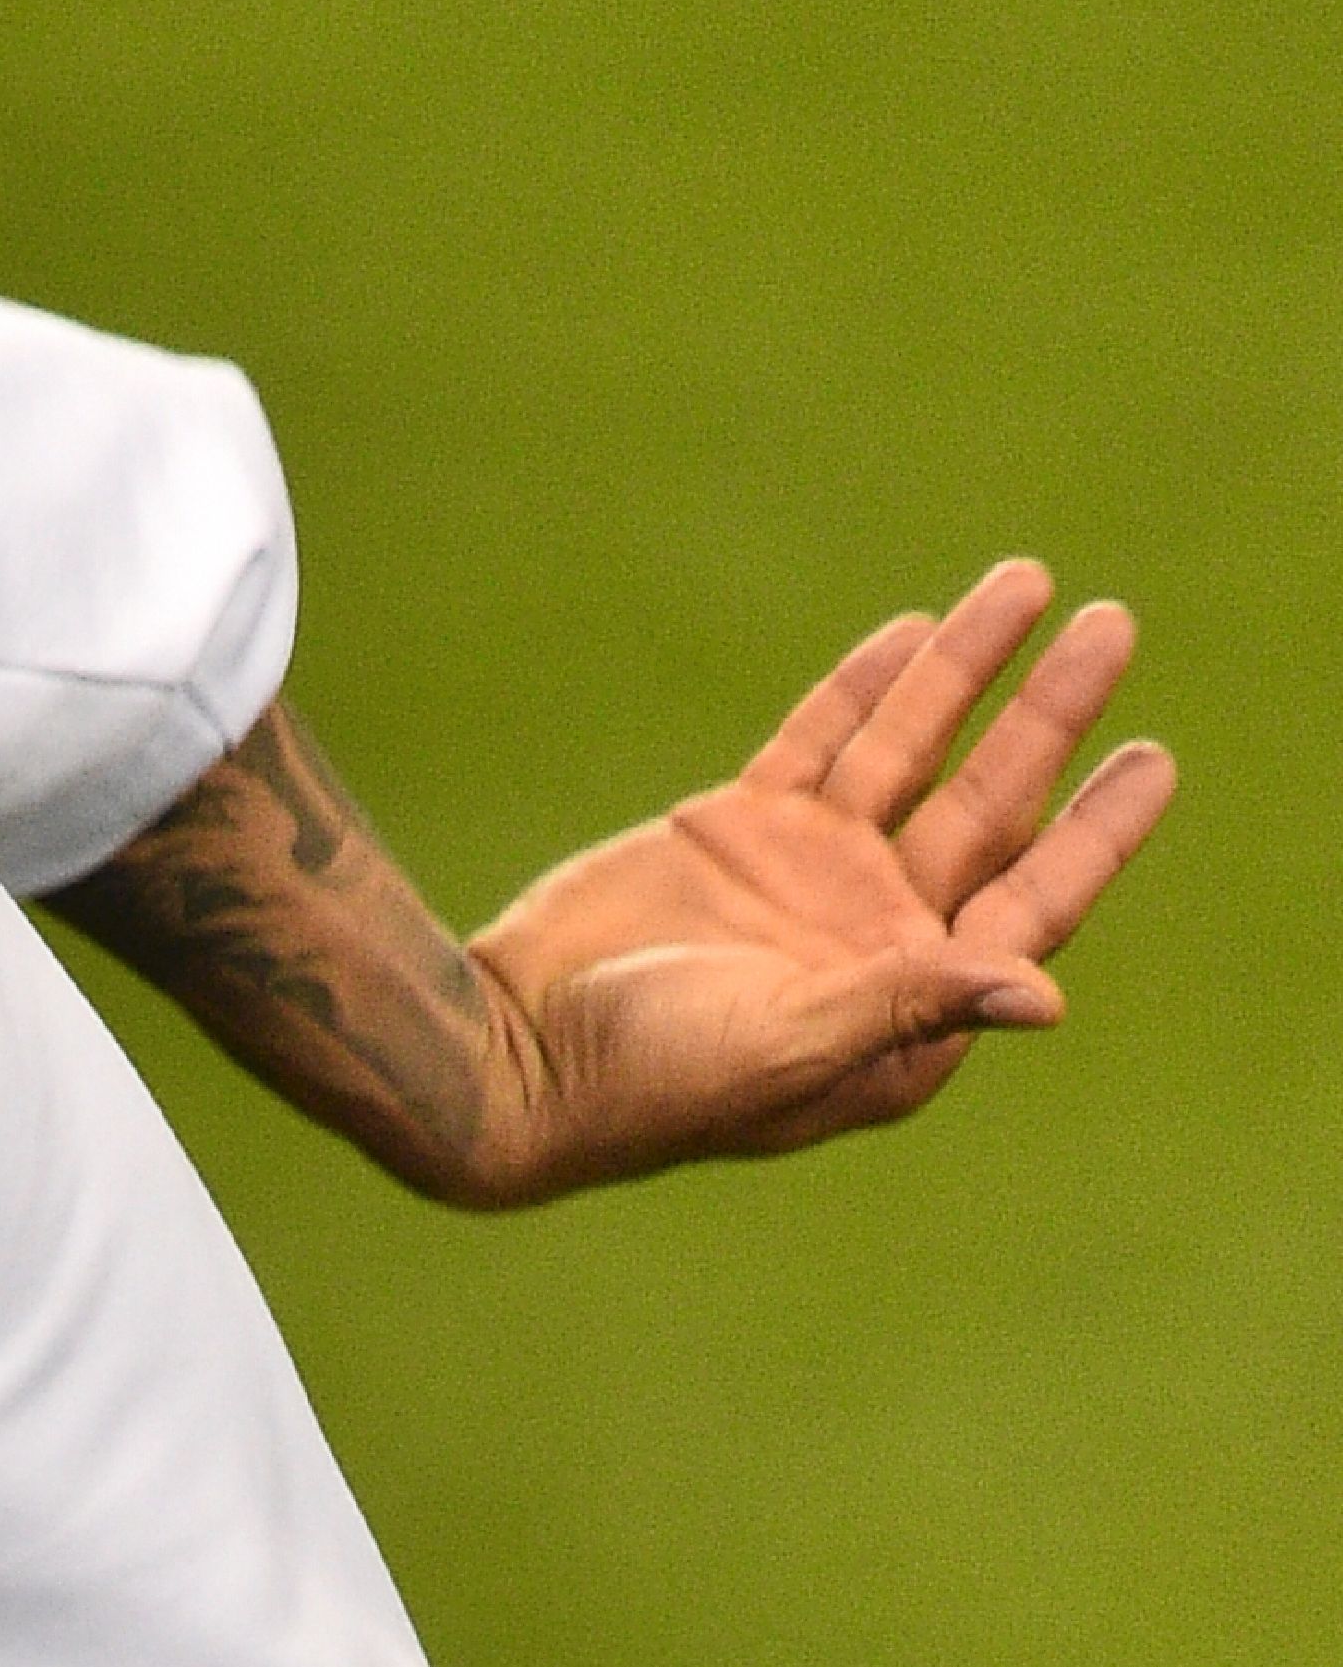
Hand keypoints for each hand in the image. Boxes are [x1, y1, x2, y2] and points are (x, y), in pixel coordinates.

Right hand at [463, 558, 1175, 1202]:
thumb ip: (914, 1006)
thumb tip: (1046, 995)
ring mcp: (807, 874)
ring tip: (1028, 582)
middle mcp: (876, 930)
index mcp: (913, 1001)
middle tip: (1115, 626)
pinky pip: (821, 742)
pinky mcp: (736, 829)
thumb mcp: (792, 1047)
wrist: (514, 1047)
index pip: (1034, 898)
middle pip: (989, 804)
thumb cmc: (655, 1083)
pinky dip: (867, 686)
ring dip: (967, 671)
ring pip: (910, 751)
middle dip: (1051, 714)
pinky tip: (916, 629)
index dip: (1099, 828)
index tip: (1153, 757)